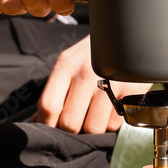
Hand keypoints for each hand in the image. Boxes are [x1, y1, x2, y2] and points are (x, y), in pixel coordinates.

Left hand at [33, 36, 152, 133]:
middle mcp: (87, 73)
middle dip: (70, 131)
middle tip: (75, 124)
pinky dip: (110, 124)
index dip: (46, 124)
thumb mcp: (69, 65)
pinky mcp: (131, 90)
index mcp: (66, 65)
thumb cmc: (91, 56)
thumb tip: (36, 121)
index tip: (50, 129)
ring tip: (94, 117)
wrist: (128, 36)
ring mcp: (111, 82)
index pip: (49, 105)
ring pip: (93, 128)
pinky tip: (110, 111)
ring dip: (92, 129)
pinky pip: (115, 124)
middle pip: (70, 123)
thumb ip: (52, 93)